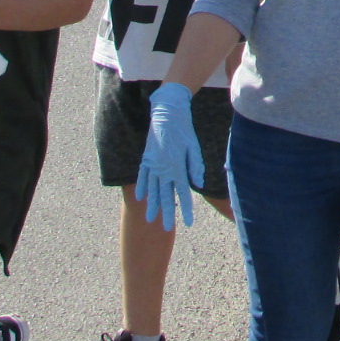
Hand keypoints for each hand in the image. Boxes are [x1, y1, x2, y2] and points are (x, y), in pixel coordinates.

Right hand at [136, 82, 203, 229]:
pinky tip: (141, 198)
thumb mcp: (194, 146)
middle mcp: (163, 168)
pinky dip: (142, 187)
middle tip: (166, 228)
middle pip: (165, 195)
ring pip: (152, 189)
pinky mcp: (147, 158)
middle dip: (166, 213)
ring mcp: (152, 163)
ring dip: (152, 204)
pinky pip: (143, 176)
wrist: (167, 112)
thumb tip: (198, 184)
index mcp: (177, 166)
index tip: (188, 223)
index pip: (183, 193)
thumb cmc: (184, 129)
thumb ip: (195, 166)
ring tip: (150, 219)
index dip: (186, 209)